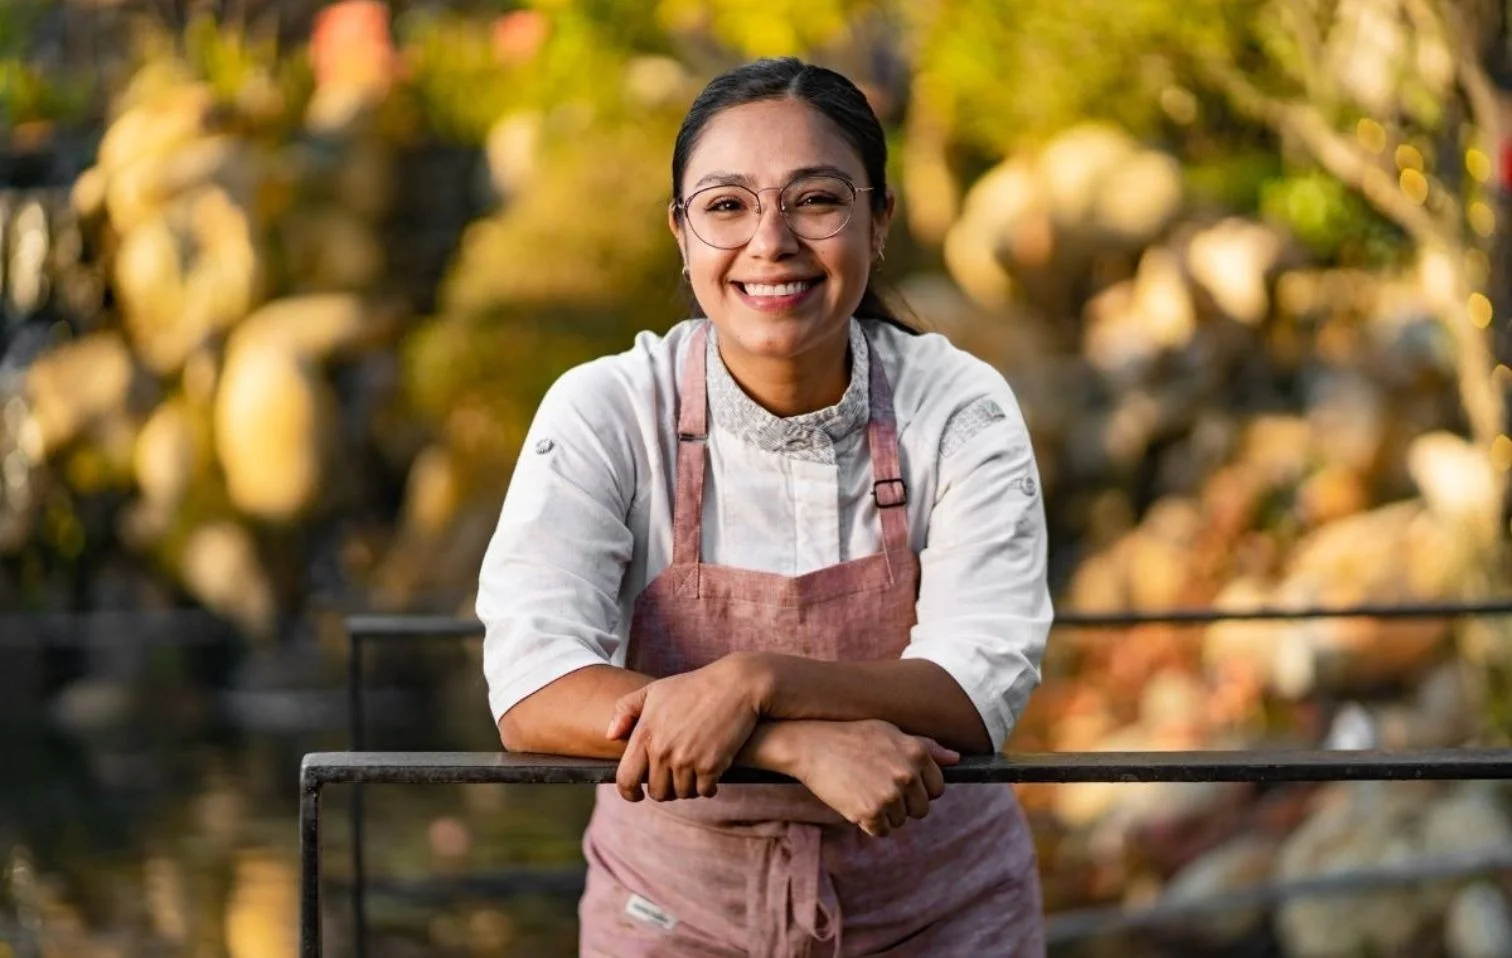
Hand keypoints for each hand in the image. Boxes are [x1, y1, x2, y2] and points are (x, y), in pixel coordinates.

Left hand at [609, 656, 764, 801]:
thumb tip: (610, 736)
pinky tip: (712, 774)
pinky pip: (704, 791)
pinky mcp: (711, 766)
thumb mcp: (654, 690)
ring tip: (695, 772)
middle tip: (676, 778)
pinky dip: (708, 787)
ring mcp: (686, 759)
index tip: (637, 795)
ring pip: (681, 793)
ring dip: (688, 787)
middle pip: (657, 792)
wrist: (736, 685)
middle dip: (665, 789)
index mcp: (645, 733)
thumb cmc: (694, 686)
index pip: (625, 778)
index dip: (628, 793)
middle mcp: (662, 750)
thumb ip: (625, 710)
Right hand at [788, 719, 958, 836]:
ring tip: (862, 789)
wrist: (811, 745)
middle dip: (903, 804)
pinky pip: (881, 831)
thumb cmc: (850, 735)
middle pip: (921, 810)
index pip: (937, 788)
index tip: (898, 782)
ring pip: (901, 821)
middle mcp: (908, 775)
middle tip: (877, 787)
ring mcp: (890, 795)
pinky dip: (869, 823)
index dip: (918, 789)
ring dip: (884, 813)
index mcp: (917, 753)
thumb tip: (956, 759)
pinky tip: (855, 801)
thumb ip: (926, 747)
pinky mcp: (871, 812)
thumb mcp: (890, 732)